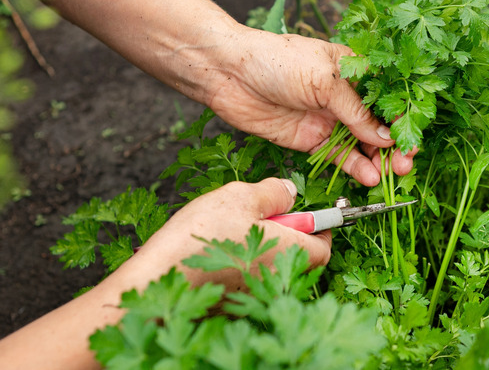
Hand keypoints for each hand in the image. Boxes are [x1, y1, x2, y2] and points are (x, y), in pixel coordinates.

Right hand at [130, 178, 330, 288]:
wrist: (158, 278)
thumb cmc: (202, 237)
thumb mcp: (240, 197)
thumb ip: (273, 192)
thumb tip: (290, 191)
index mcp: (290, 252)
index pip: (323, 245)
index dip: (320, 228)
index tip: (309, 215)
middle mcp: (279, 280)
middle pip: (300, 259)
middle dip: (290, 237)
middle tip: (266, 219)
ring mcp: (257, 296)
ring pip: (274, 269)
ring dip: (264, 251)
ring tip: (235, 233)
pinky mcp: (235, 305)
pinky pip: (250, 282)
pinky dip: (243, 267)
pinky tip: (219, 252)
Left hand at [206, 28, 414, 186]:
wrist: (228, 74)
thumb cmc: (276, 61)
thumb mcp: (323, 79)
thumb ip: (356, 110)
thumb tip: (386, 137)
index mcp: (355, 70)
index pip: (388, 97)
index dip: (403, 119)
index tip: (411, 141)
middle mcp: (346, 96)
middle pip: (379, 125)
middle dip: (395, 145)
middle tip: (404, 164)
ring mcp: (329, 120)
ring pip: (363, 145)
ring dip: (379, 160)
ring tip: (390, 175)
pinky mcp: (312, 140)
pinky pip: (340, 158)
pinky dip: (356, 168)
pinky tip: (369, 177)